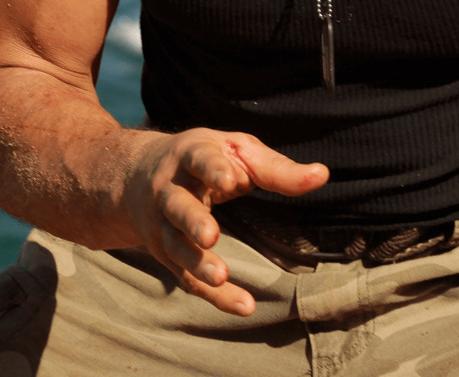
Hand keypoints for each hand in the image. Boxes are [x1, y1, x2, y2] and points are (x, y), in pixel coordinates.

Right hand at [120, 128, 327, 316]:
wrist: (136, 175)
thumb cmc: (205, 160)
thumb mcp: (237, 153)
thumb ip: (277, 169)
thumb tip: (322, 175)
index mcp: (190, 156)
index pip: (200, 159)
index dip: (212, 169)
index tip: (230, 180)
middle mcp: (168, 190)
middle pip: (177, 206)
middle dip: (192, 220)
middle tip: (211, 235)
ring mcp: (162, 224)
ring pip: (175, 246)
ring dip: (196, 263)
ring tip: (220, 276)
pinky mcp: (166, 253)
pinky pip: (187, 278)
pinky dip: (213, 295)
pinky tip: (243, 306)